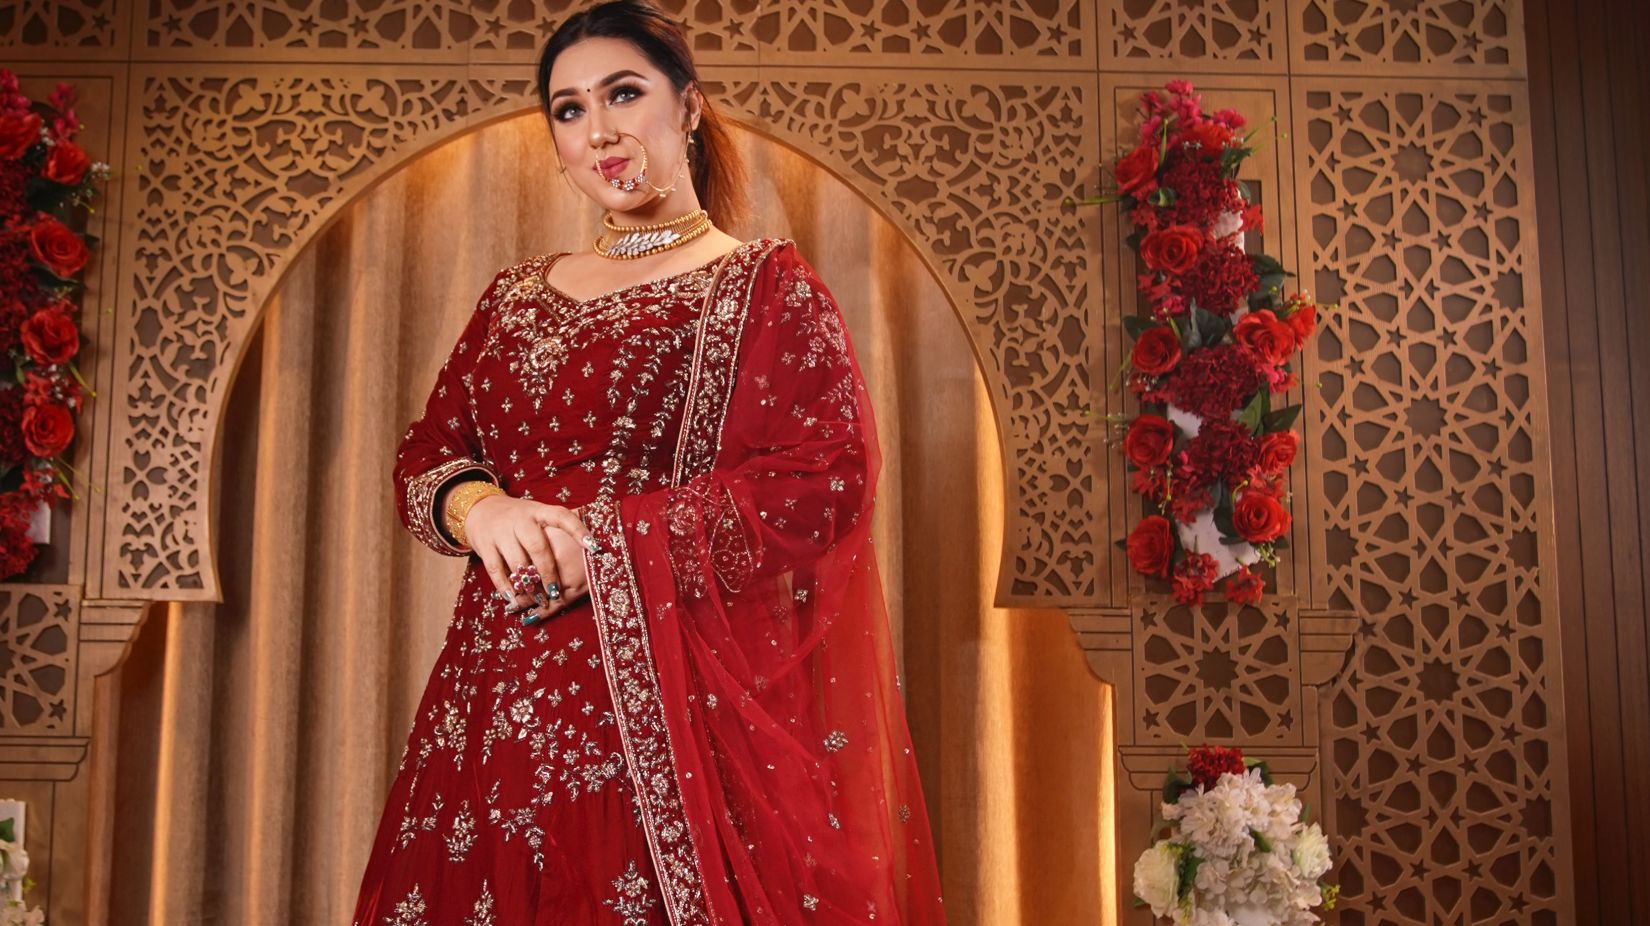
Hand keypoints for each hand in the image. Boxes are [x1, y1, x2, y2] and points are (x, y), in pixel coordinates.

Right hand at [462, 493, 593, 622]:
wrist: (480, 509)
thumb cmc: (520, 518)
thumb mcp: (539, 514)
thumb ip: (560, 526)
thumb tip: (593, 538)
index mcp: (539, 511)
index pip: (562, 516)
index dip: (579, 531)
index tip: (594, 547)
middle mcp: (520, 520)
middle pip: (537, 546)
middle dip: (548, 572)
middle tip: (556, 592)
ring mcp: (500, 532)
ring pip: (517, 561)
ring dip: (529, 585)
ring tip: (539, 600)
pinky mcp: (484, 545)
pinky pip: (496, 570)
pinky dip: (505, 587)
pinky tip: (513, 599)